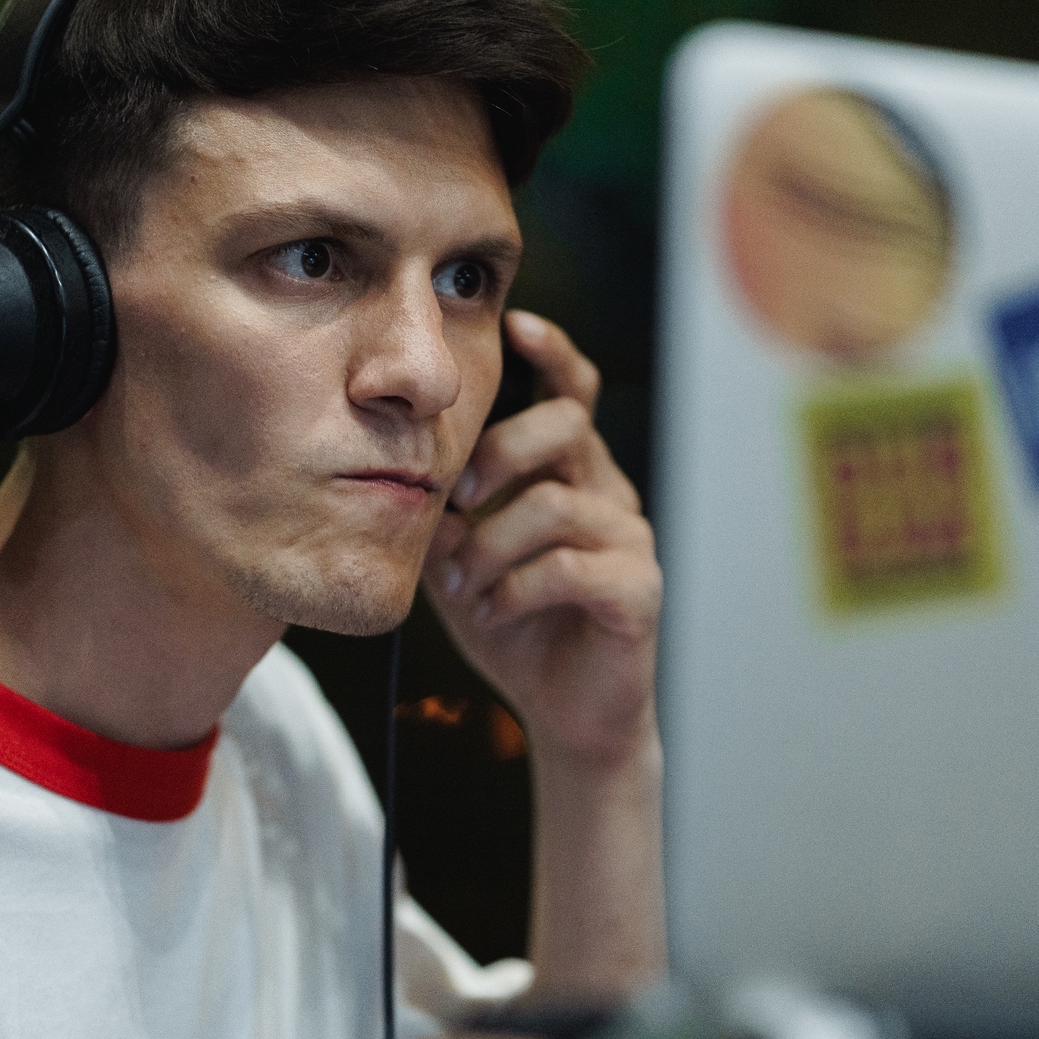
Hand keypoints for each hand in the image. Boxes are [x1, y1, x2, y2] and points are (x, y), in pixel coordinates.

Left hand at [424, 310, 660, 770]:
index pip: (573, 390)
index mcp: (571, 471)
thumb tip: (400, 472)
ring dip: (492, 543)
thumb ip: (442, 512)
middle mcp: (608, 492)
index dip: (552, 353)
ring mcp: (629, 539)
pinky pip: (570, 567)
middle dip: (499, 452)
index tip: (515, 325)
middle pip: (565, 427)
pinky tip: (492, 613)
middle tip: (456, 498)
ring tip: (463, 584)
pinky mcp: (638, 590)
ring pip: (556, 503)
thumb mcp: (462, 559)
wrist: (566, 713)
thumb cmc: (515, 625)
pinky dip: (515, 589)